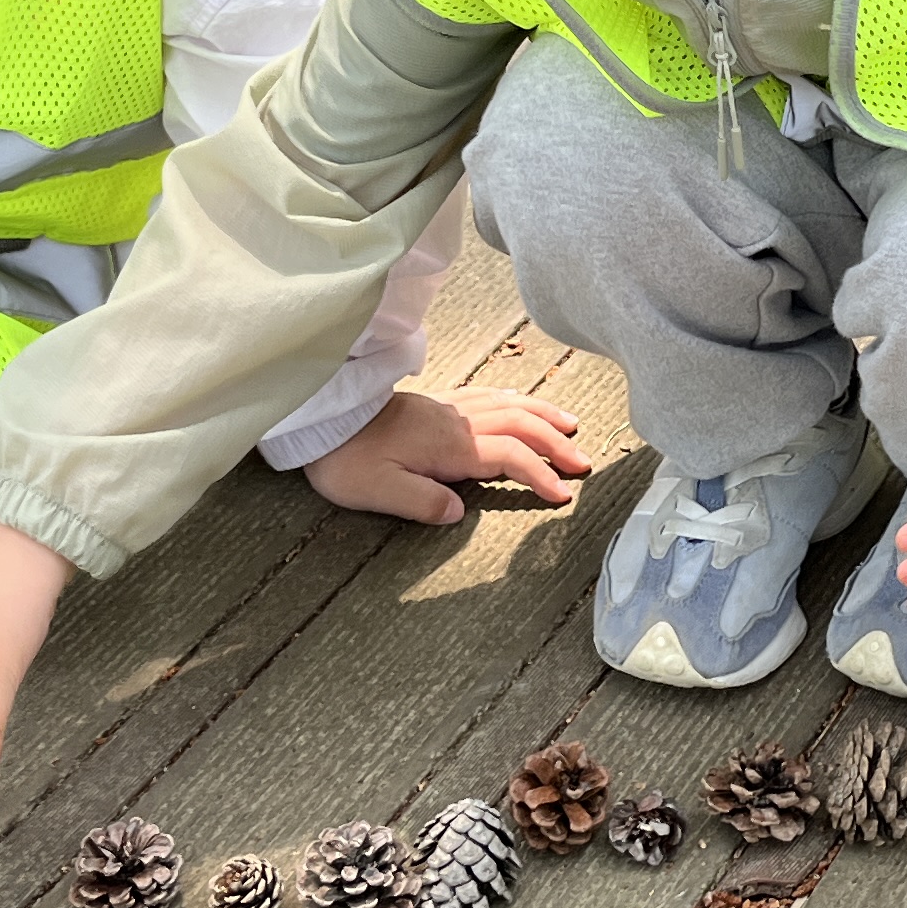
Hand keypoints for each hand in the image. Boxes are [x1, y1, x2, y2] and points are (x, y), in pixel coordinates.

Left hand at [303, 383, 588, 524]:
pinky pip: (488, 395)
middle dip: (556, 444)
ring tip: (570, 428)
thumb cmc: (346, 459)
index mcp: (451, 446)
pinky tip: (522, 404)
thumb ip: (423, 502)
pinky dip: (515, 400)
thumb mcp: (379, 491)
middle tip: (584, 462)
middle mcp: (457, 422)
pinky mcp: (436, 403)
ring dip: (543, 416)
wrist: (322, 418)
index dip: (541, 475)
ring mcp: (448, 408)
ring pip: (508, 404)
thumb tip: (458, 512)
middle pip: (521, 425)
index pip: (510, 456)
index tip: (563, 494)